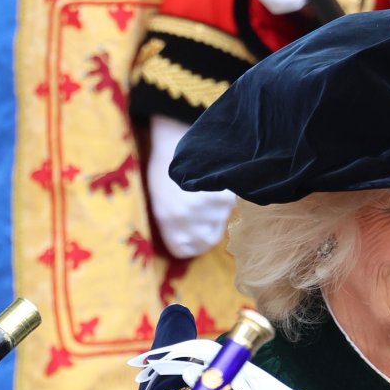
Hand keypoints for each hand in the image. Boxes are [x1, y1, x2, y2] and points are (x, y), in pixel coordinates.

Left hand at [146, 114, 234, 259]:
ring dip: (218, 211)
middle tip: (204, 213)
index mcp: (166, 220)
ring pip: (221, 222)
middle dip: (208, 229)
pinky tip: (215, 185)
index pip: (185, 251)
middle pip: (207, 240)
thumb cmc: (166, 171)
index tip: (194, 237)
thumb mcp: (160, 202)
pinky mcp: (222, 197)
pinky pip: (229, 208)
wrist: (178, 139)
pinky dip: (225, 198)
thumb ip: (174, 226)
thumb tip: (194, 246)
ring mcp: (205, 208)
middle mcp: (185, 218)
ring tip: (206, 192)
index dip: (191, 245)